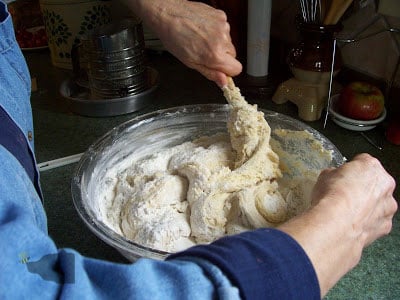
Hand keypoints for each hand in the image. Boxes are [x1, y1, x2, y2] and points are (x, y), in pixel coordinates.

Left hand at [127, 0, 241, 86]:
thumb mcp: (191, 63)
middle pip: (232, 55)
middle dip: (221, 56)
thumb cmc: (174, 38)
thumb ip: (210, 73)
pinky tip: (202, 29)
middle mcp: (222, 40)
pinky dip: (216, 30)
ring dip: (218, 42)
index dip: (227, 71)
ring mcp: (223, 26)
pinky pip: (224, 29)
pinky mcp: (221, 15)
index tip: (219, 69)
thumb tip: (224, 82)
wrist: (168, 15)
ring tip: (201, 38)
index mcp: (214, 55)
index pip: (236, 69)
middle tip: (204, 52)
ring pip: (228, 42)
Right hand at [312, 153, 396, 247]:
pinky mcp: (384, 226)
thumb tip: (333, 178)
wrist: (334, 224)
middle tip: (343, 194)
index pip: (362, 162)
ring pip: (378, 203)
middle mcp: (385, 185)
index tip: (342, 176)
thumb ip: (334, 174)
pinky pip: (376, 221)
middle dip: (361, 187)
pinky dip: (365, 222)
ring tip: (345, 211)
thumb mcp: (324, 176)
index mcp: (371, 166)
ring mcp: (387, 207)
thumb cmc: (331, 198)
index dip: (349, 170)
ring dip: (365, 205)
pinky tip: (350, 223)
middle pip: (374, 183)